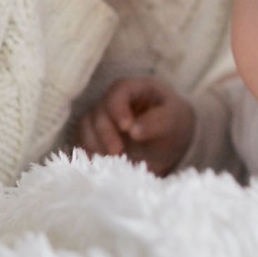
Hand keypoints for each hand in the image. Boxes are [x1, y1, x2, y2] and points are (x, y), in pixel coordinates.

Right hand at [74, 76, 196, 176]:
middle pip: (99, 111)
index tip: (127, 128)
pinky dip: (90, 155)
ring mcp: (101, 119)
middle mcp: (113, 101)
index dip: (118, 108)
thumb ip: (157, 122)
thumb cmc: (174, 126)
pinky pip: (82, 144)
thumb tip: (133, 131)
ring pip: (86, 127)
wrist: (170, 145)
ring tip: (112, 163)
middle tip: (118, 153)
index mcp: (134, 89)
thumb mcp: (175, 121)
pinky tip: (102, 167)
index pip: (118, 91)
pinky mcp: (94, 138)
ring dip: (95, 146)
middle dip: (106, 133)